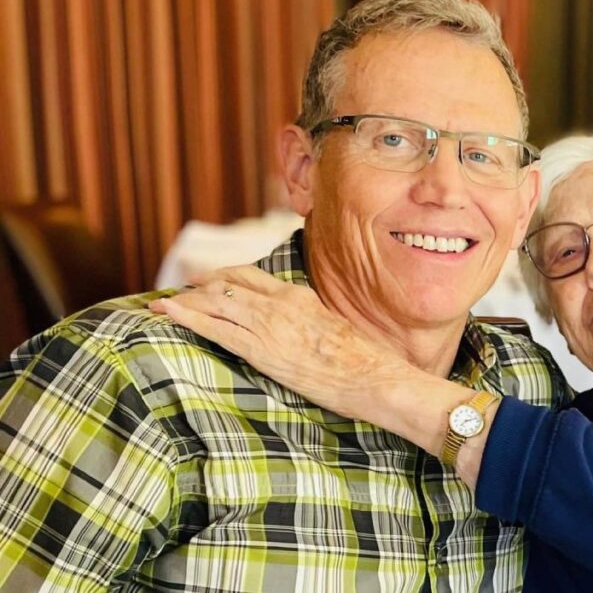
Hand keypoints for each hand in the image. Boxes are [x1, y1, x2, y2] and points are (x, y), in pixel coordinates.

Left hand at [149, 266, 407, 418]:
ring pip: (216, 302)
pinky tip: (168, 313)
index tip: (204, 280)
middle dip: (196, 287)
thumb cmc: (360, 361)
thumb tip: (299, 328)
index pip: (250, 275)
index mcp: (298, 295)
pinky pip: (216, 328)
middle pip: (227, 284)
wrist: (372, 377)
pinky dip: (187, 317)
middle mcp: (280, 303)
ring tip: (160, 304)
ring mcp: (269, 324)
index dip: (221, 276)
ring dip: (184, 301)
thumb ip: (309, 321)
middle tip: (175, 292)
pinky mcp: (261, 349)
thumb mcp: (332, 328)